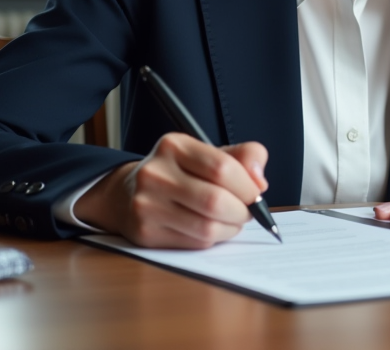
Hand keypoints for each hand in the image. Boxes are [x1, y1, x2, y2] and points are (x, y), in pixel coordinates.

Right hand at [75, 134, 267, 248]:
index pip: (222, 168)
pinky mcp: (145, 232)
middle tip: (247, 212)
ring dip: (230, 229)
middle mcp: (155, 173)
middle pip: (215, 201)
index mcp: (174, 146)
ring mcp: (146, 204)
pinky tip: (211, 229)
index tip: (256, 193)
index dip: (247, 186)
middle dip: (242, 211)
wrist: (129, 193)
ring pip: (206, 227)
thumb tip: (260, 182)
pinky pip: (194, 243)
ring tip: (232, 221)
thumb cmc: (181, 173)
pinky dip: (212, 239)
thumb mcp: (209, 154)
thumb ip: (243, 157)